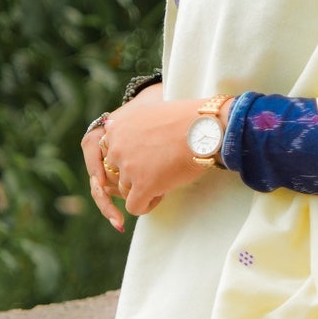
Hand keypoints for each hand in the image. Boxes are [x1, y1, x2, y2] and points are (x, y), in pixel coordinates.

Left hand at [83, 88, 235, 228]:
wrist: (205, 128)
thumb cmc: (185, 119)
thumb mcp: (148, 111)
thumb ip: (129, 124)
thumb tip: (111, 128)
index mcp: (116, 128)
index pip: (112, 154)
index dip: (131, 158)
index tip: (150, 154)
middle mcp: (117, 147)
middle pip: (118, 173)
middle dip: (136, 174)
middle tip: (160, 166)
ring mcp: (129, 168)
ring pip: (125, 190)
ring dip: (143, 188)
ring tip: (166, 178)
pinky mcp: (143, 186)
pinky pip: (134, 207)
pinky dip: (146, 205)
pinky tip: (162, 193)